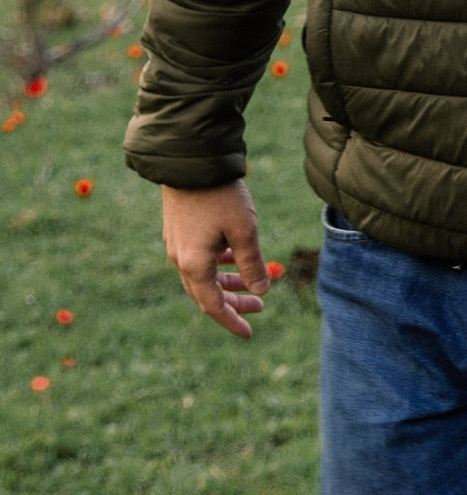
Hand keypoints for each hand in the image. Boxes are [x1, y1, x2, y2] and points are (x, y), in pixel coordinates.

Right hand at [161, 181, 270, 338]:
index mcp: (194, 265)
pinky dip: (218, 264)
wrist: (189, 162)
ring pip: (202, 275)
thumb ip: (252, 264)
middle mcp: (180, 259)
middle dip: (233, 303)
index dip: (232, 321)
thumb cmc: (220, 196)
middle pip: (206, 293)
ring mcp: (177, 244)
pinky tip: (234, 257)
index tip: (249, 333)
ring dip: (226, 283)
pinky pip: (199, 259)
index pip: (213, 306)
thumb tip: (261, 291)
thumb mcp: (244, 231)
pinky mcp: (178, 230)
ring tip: (251, 286)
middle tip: (259, 308)